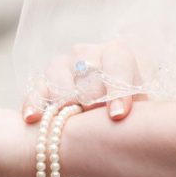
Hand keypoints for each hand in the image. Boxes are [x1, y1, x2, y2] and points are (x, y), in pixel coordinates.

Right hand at [22, 41, 142, 123]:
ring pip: (58, 71)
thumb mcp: (143, 109)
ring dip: (63, 95)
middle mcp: (90, 55)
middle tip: (92, 111)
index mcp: (119, 55)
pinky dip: (33, 103)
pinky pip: (36, 90)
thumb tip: (130, 117)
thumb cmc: (131, 114)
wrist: (110, 121)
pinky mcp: (44, 84)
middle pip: (86, 65)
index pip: (118, 57)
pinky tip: (32, 118)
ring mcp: (64, 67)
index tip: (117, 115)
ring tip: (66, 114)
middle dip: (90, 91)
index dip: (118, 84)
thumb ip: (142, 108)